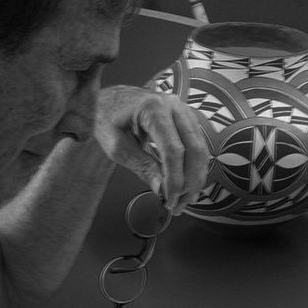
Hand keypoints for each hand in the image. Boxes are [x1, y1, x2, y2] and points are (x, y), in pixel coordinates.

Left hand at [95, 85, 208, 213]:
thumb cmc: (107, 120)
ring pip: (200, 148)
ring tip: (183, 200)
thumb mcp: (117, 147)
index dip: (175, 179)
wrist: (106, 101)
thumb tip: (162, 190)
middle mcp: (173, 105)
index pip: (173, 150)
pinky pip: (197, 145)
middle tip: (178, 206)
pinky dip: (194, 167)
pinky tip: (186, 184)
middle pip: (194, 149)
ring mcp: (182, 110)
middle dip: (189, 182)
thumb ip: (142, 167)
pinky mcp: (186, 118)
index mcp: (153, 108)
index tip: (170, 200)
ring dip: (195, 177)